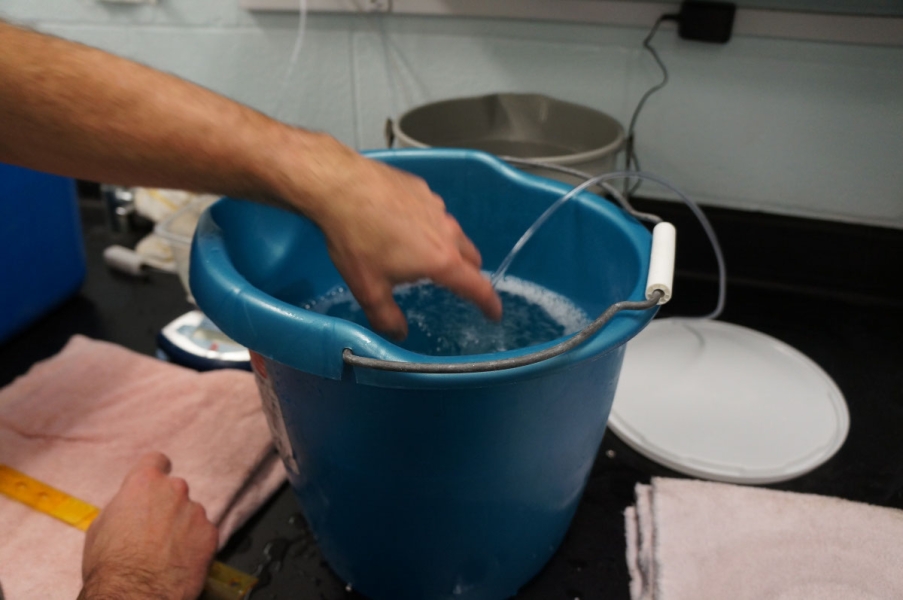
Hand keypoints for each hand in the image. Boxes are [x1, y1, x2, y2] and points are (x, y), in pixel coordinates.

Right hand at [79, 452, 217, 599]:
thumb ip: (123, 505)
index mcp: (144, 483)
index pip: (156, 460)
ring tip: (165, 553)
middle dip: (167, 507)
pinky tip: (179, 561)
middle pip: (174, 491)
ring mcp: (196, 511)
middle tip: (153, 533)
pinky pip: (203, 534)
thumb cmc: (110, 565)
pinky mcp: (211, 533)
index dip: (155, 471)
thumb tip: (131, 506)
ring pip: (190, 514)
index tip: (156, 482)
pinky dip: (194, 545)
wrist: (133, 594)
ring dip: (182, 527)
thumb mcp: (100, 526)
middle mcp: (175, 490)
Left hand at [273, 134, 502, 339]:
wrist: (339, 185)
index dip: (489, 304)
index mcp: (441, 260)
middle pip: (471, 257)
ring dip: (446, 247)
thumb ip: (386, 317)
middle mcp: (447, 231)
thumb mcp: (368, 288)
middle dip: (468, 274)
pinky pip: (434, 212)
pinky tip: (400, 224)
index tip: (495, 313)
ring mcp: (436, 206)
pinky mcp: (422, 188)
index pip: (477, 287)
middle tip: (453, 283)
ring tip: (418, 252)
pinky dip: (427, 224)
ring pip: (453, 233)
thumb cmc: (356, 240)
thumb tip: (398, 334)